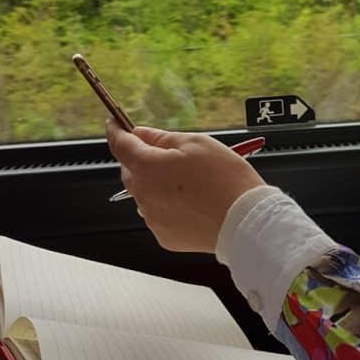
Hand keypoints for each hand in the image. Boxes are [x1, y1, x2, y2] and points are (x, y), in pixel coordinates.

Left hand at [105, 119, 265, 251]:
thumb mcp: (196, 143)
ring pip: (144, 193)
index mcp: (147, 167)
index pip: (120, 144)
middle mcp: (143, 195)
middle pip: (130, 170)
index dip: (116, 130)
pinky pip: (157, 214)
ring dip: (156, 184)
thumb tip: (141, 134)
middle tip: (171, 155)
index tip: (115, 124)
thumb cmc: (225, 180)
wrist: (245, 221)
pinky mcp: (164, 235)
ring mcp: (152, 218)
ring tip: (189, 183)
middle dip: (142, 159)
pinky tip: (191, 202)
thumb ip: (162, 138)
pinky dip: (167, 205)